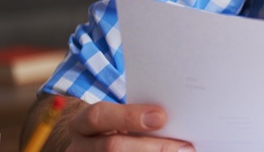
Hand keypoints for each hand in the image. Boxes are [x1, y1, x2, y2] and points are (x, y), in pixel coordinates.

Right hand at [61, 99, 192, 150]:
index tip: (161, 117)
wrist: (92, 147)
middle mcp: (79, 148)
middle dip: (152, 147)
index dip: (129, 116)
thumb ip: (137, 115)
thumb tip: (172, 116)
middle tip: (184, 146)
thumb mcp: (117, 118)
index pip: (98, 116)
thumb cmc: (114, 128)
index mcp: (82, 124)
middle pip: (112, 147)